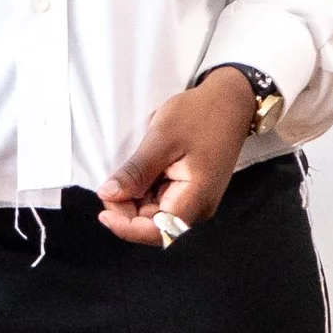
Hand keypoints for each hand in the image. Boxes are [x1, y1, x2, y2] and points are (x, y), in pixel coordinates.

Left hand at [98, 66, 256, 247]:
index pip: (157, 232)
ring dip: (133, 202)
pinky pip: (161, 201)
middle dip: (126, 212)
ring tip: (122, 176)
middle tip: (108, 186)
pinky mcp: (190, 192)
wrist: (230, 101)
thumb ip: (136, 171)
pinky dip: (143, 193)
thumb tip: (108, 195)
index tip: (103, 209)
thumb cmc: (200, 116)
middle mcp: (198, 207)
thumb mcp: (161, 139)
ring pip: (155, 215)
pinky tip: (135, 175)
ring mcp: (195, 200)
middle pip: (154, 226)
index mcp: (196, 199)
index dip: (126, 227)